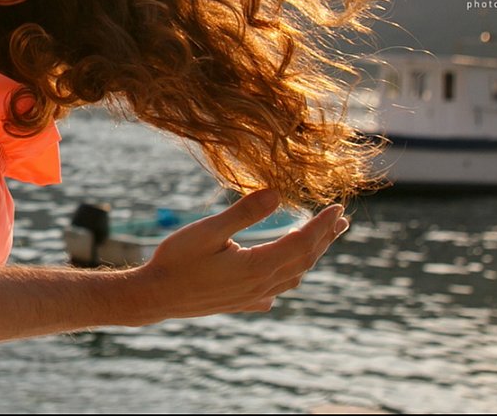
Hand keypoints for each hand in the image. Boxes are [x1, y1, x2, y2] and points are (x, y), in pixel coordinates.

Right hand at [134, 190, 346, 319]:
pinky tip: (287, 271)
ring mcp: (253, 297)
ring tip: (321, 239)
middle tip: (341, 219)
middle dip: (325, 238)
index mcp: (257, 266)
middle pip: (304, 260)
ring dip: (311, 255)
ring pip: (294, 275)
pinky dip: (291, 274)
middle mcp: (262, 285)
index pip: (302, 242)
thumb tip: (277, 194)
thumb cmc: (177, 260)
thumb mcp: (207, 230)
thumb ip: (244, 213)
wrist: (156, 296)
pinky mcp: (243, 302)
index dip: (322, 225)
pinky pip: (278, 289)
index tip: (338, 208)